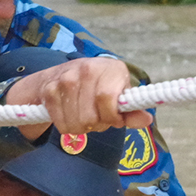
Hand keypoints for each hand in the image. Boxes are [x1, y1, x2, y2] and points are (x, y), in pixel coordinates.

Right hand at [4, 56, 152, 138]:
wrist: (63, 74)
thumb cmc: (100, 88)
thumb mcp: (119, 96)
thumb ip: (132, 111)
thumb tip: (146, 120)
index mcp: (111, 68)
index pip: (107, 100)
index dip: (111, 117)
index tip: (114, 120)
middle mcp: (87, 68)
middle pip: (90, 117)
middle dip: (95, 125)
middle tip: (97, 118)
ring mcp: (65, 78)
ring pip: (75, 123)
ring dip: (81, 127)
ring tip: (85, 116)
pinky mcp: (49, 90)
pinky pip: (61, 124)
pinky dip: (67, 126)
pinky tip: (71, 115)